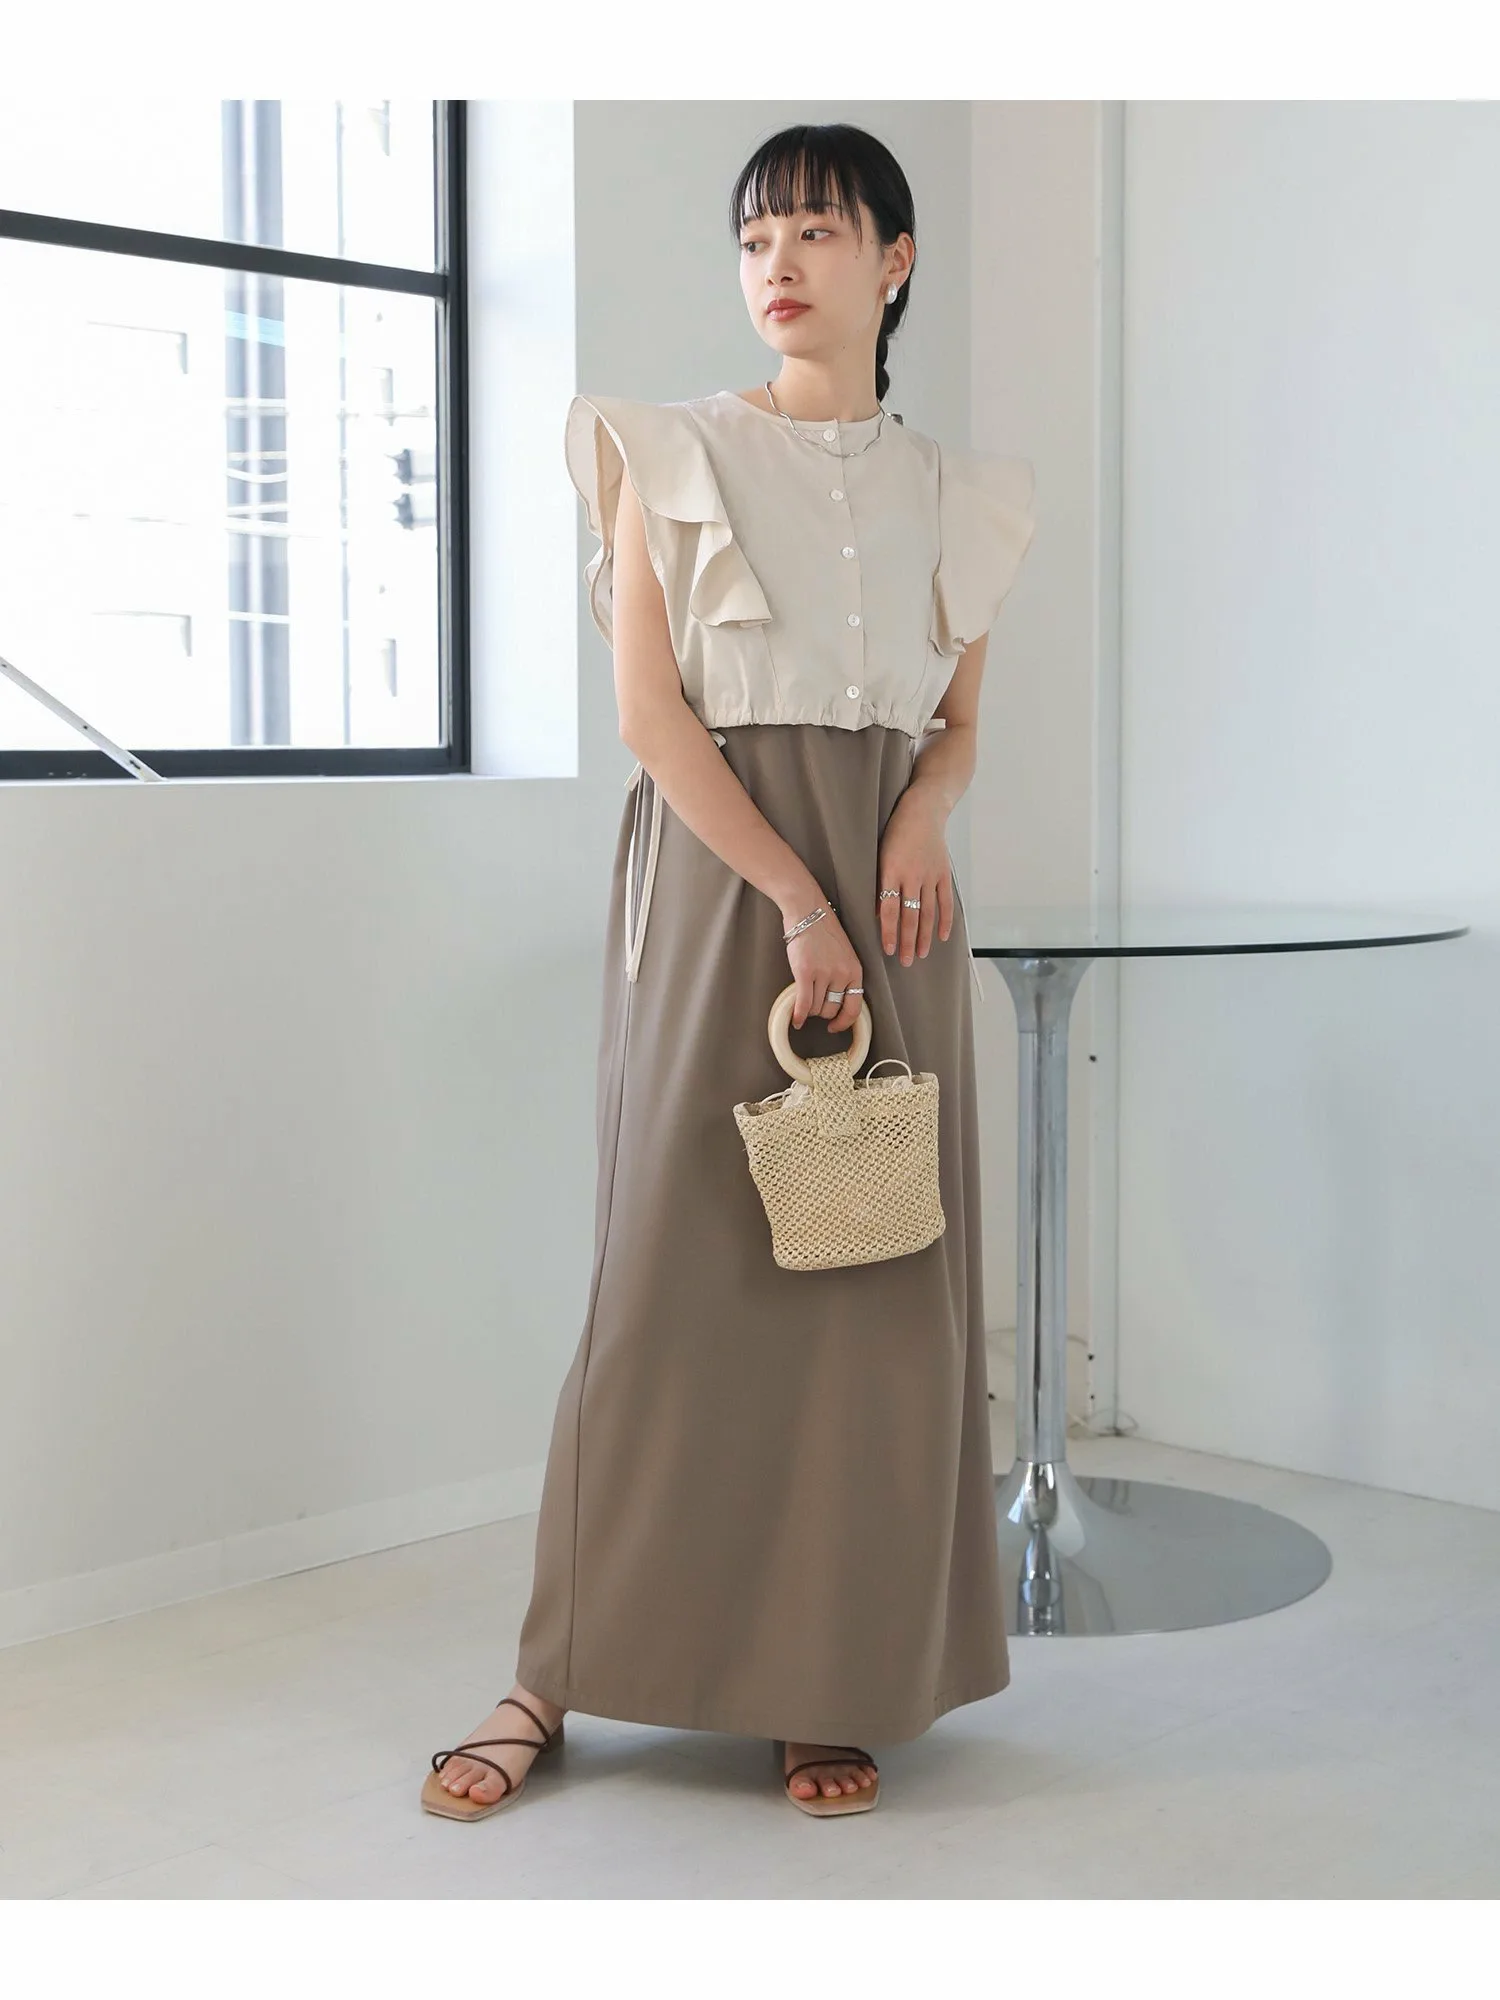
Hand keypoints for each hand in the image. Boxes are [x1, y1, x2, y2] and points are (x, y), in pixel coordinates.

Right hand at [782, 900, 863, 1038]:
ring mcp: (824, 973)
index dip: (844, 1022)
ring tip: (803, 999)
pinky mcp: (805, 972)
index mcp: (855, 970)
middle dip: (821, 1012)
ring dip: (808, 1009)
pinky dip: (798, 1015)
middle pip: (831, 1010)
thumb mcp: (844, 954)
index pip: (854, 1008)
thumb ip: (844, 977)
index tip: (834, 1027)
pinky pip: (803, 1003)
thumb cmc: (823, 931)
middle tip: (813, 1005)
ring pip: (816, 1008)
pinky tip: (795, 1020)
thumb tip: (837, 1004)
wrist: (807, 911)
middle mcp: (842, 974)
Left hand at [878, 792, 954, 966]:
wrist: (923, 810)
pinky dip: (945, 920)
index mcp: (892, 871)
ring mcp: (930, 875)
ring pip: (928, 913)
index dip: (889, 932)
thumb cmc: (895, 831)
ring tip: (920, 955)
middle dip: (907, 941)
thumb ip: (881, 884)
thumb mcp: (879, 855)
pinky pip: (945, 902)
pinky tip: (942, 936)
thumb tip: (880, 914)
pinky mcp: (943, 873)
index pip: (890, 910)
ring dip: (924, 936)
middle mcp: (912, 875)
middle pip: (910, 916)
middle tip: (905, 962)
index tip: (887, 950)